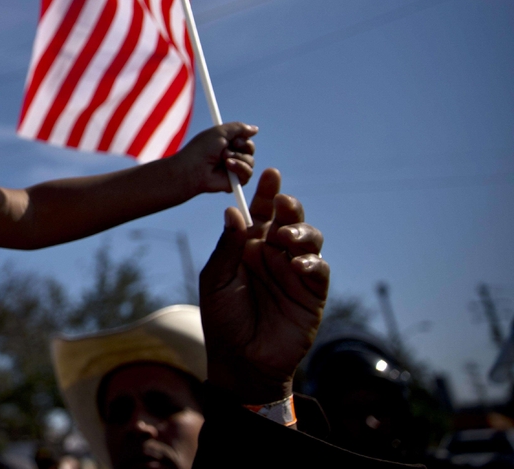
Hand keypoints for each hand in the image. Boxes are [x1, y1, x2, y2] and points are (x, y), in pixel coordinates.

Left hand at [172, 122, 256, 195]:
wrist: (193, 168)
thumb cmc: (202, 149)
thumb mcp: (220, 132)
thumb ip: (239, 128)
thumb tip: (256, 129)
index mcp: (227, 143)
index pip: (245, 138)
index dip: (242, 137)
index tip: (233, 139)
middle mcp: (232, 155)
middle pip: (250, 148)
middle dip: (242, 146)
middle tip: (226, 149)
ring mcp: (234, 169)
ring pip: (250, 161)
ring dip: (238, 157)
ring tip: (223, 158)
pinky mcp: (235, 182)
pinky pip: (248, 173)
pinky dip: (240, 168)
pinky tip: (228, 166)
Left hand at [198, 169, 328, 404]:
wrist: (240, 361)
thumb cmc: (223, 320)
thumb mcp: (216, 280)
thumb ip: (227, 248)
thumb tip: (233, 212)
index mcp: (249, 247)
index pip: (260, 213)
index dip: (266, 193)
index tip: (268, 173)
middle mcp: (274, 254)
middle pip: (288, 219)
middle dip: (288, 206)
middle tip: (281, 202)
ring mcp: (294, 272)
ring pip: (309, 238)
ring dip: (300, 231)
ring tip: (283, 236)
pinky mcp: (311, 293)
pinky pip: (319, 269)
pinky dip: (312, 261)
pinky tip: (297, 263)